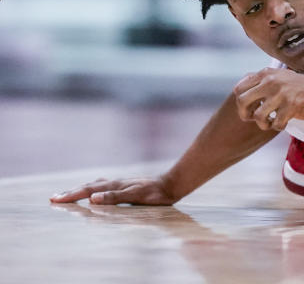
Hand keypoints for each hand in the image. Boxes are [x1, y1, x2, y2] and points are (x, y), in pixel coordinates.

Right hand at [50, 176, 177, 204]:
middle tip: (53, 197)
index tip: (54, 199)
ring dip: (80, 189)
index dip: (71, 195)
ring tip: (68, 193)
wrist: (172, 184)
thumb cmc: (155, 193)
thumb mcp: (135, 196)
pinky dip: (93, 189)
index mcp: (114, 185)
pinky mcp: (126, 186)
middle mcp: (115, 182)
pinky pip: (104, 187)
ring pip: (95, 185)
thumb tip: (92, 198)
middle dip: (71, 192)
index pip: (87, 190)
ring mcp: (120, 183)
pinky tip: (94, 191)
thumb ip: (115, 197)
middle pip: (88, 186)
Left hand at [233, 67, 303, 130]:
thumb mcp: (278, 76)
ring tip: (270, 122)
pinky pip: (276, 124)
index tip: (249, 108)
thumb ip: (260, 80)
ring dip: (262, 124)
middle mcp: (271, 82)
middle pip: (242, 101)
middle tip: (253, 118)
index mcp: (266, 74)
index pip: (239, 89)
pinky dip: (278, 127)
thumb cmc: (299, 85)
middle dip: (245, 114)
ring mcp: (282, 94)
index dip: (240, 102)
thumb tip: (239, 89)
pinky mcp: (292, 106)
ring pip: (258, 116)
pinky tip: (282, 122)